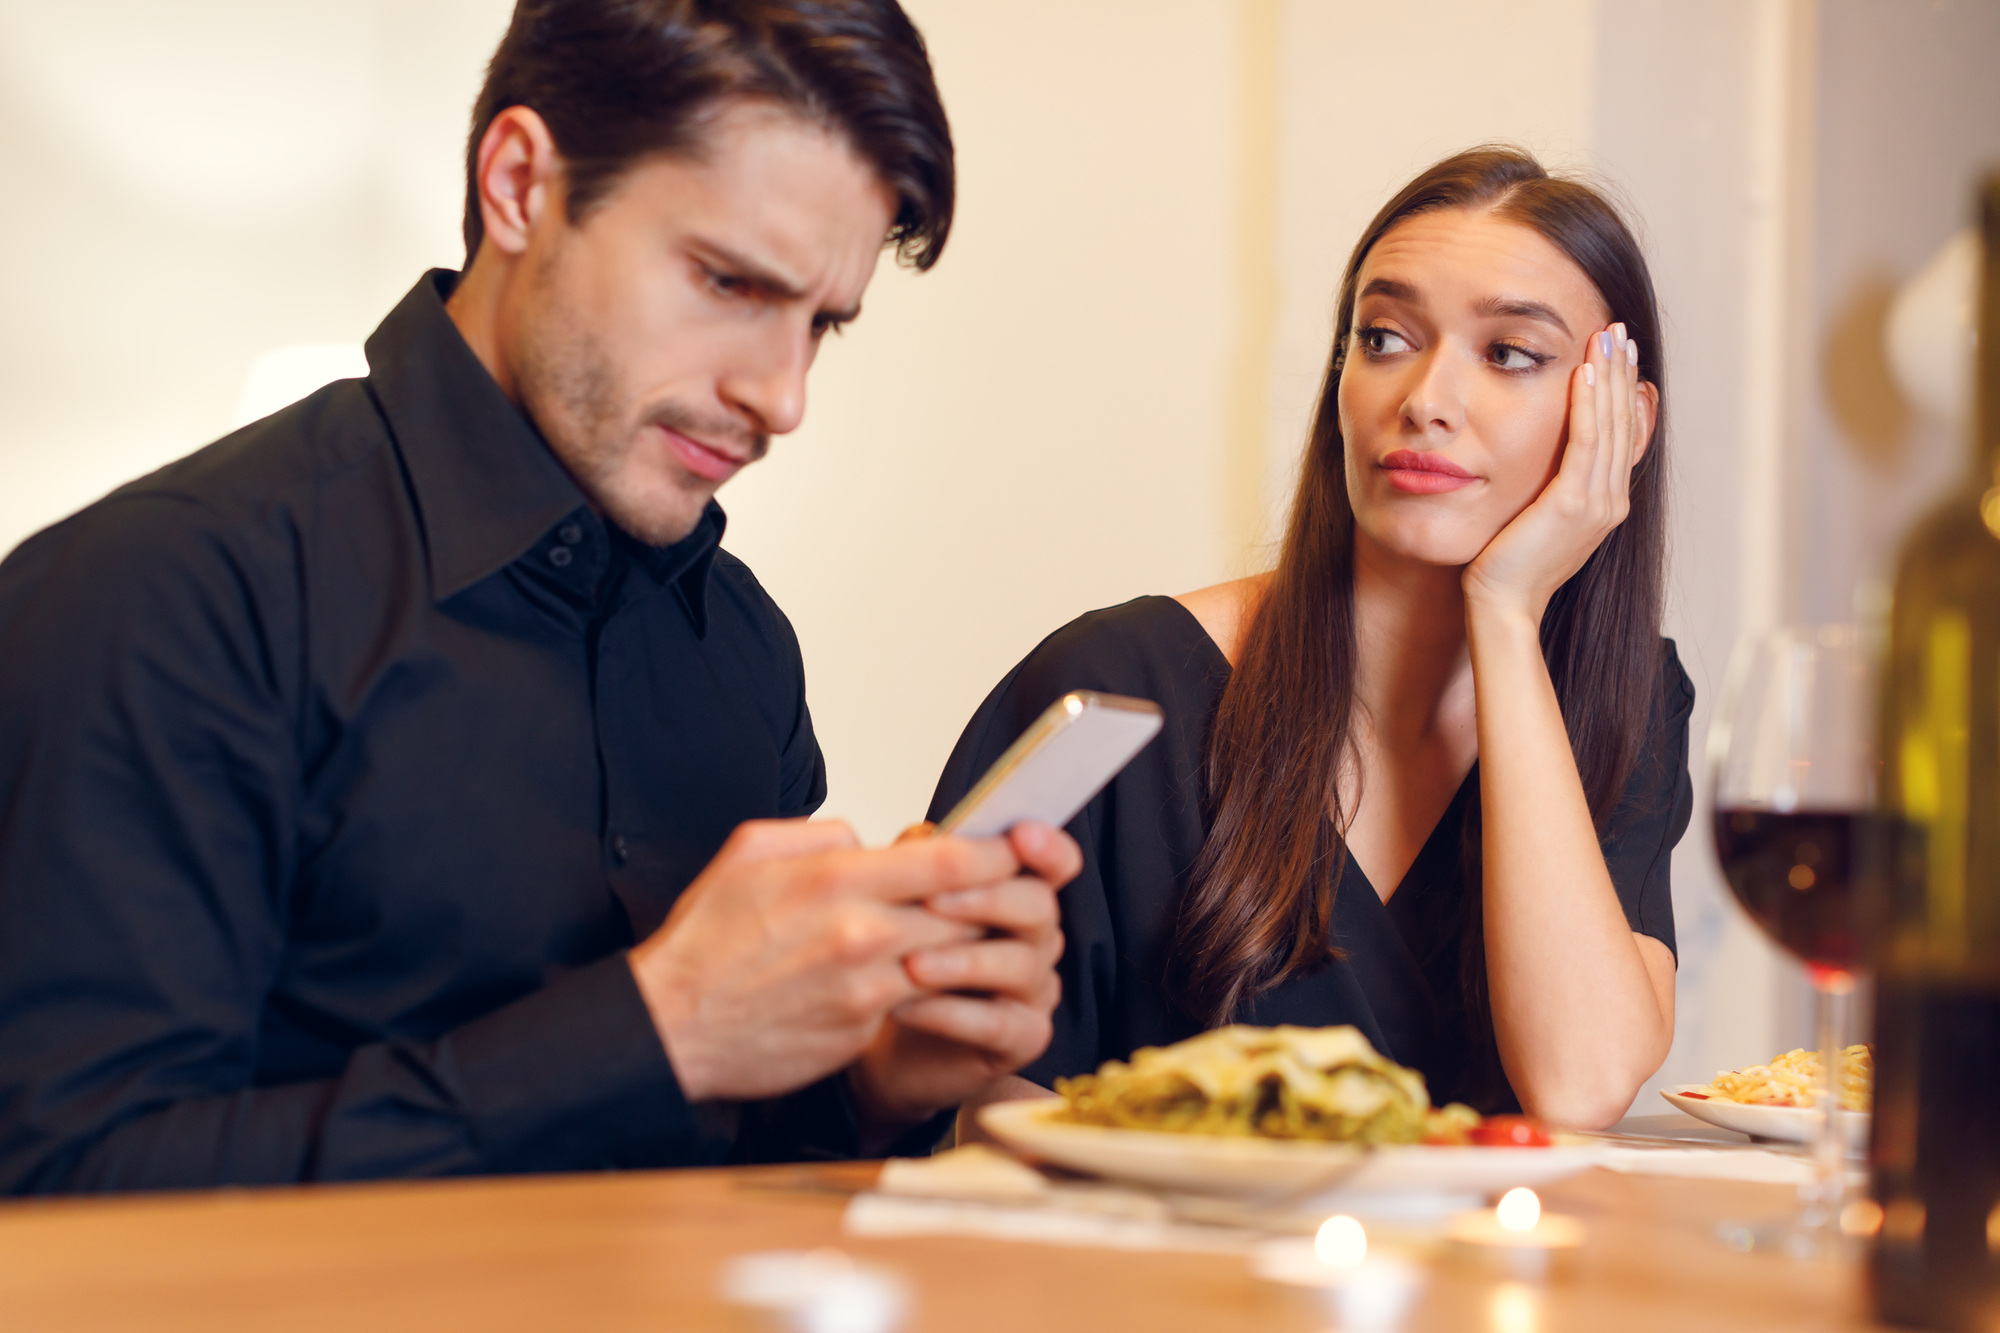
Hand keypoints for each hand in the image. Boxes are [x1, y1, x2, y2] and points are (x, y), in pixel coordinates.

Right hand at [627, 818, 1023, 1101]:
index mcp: (838, 880)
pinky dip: (931, 989)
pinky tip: (928, 978)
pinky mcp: (863, 1031)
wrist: (672, 1027)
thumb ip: (819, 835)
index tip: (1017, 844)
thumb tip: (865, 841)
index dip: (998, 852)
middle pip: (969, 913)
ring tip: (978, 933)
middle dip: (997, 901)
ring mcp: (867, 989)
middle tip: (1016, 889)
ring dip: (970, 947)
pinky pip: (917, 1002)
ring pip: (953, 961)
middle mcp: (862, 934)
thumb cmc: (705, 942)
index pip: (951, 862)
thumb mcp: (749, 853)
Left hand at [847, 820, 1080, 1136]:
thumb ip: (920, 864)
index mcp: (1017, 894)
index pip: (1055, 862)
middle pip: (1039, 906)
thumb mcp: (905, 905)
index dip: (1047, 847)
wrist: (887, 1040)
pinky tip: (905, 1006)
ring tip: (910, 964)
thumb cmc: (904, 961)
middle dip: (988, 899)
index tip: (1019, 835)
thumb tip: (922, 837)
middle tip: (932, 901)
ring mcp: (1035, 991)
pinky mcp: (1023, 1038)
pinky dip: (949, 1013)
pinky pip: (998, 1024)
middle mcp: (1037, 939)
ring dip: (962, 961)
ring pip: (1021, 965)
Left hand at [1461, 322, 1656, 622]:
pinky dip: (1588, 405)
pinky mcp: (1572, 505)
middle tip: (1619, 331)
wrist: (1502, 605)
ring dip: (1610, 378)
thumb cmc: (1506, 564)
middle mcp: (1611, 501)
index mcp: (1605, 503)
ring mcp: (1597, 504)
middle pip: (1623, 423)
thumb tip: (1544, 453)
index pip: (1622, 434)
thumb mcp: (1537, 516)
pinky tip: (1584, 372)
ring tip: (1608, 338)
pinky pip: (1585, 443)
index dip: (1623, 391)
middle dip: (1622, 374)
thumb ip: (1552, 485)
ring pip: (1609, 426)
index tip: (1619, 354)